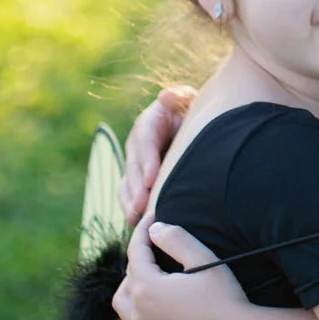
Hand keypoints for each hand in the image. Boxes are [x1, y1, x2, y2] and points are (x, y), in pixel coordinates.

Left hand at [112, 213, 248, 319]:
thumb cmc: (224, 299)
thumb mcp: (204, 260)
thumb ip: (176, 239)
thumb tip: (156, 229)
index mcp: (148, 288)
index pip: (135, 252)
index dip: (142, 231)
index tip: (151, 217)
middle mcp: (139, 314)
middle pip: (127, 279)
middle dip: (139, 260)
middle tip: (156, 249)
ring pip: (124, 307)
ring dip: (132, 290)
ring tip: (149, 280)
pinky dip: (136, 317)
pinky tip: (151, 313)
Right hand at [120, 86, 194, 224]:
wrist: (191, 123)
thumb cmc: (192, 111)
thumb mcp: (187, 100)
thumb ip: (178, 97)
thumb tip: (166, 96)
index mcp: (149, 122)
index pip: (145, 141)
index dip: (147, 160)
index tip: (150, 180)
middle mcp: (138, 144)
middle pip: (133, 166)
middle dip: (136, 188)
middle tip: (142, 206)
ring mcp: (136, 162)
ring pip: (127, 183)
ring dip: (130, 202)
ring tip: (136, 219)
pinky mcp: (138, 178)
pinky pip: (129, 193)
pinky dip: (131, 208)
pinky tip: (137, 223)